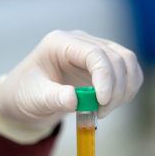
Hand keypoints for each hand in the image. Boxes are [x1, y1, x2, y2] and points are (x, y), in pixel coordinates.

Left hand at [0, 30, 142, 142]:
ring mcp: (95, 52)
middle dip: (116, 89)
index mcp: (61, 43)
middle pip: (117, 58)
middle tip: (101, 112)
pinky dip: (127, 89)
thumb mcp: (34, 98)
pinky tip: (113, 103)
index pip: (95, 53)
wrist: (29, 98)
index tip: (103, 102)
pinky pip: (128, 72)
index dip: (105, 77)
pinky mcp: (103, 66)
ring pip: (127, 63)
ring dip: (125, 90)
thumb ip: (53, 98)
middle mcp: (81, 43)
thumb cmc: (27, 94)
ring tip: (104, 110)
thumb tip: (75, 99)